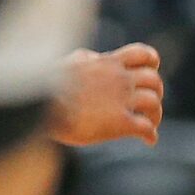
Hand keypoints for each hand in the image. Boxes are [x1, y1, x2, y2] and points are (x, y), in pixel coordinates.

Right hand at [49, 45, 163, 146]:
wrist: (39, 104)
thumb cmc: (47, 85)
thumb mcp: (69, 64)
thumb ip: (85, 60)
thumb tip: (92, 58)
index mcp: (107, 64)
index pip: (142, 55)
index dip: (152, 63)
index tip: (151, 71)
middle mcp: (119, 79)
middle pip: (154, 80)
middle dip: (155, 92)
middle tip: (147, 105)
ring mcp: (121, 100)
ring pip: (153, 103)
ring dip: (155, 115)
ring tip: (150, 124)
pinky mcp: (120, 122)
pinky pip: (146, 128)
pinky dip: (151, 135)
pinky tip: (148, 140)